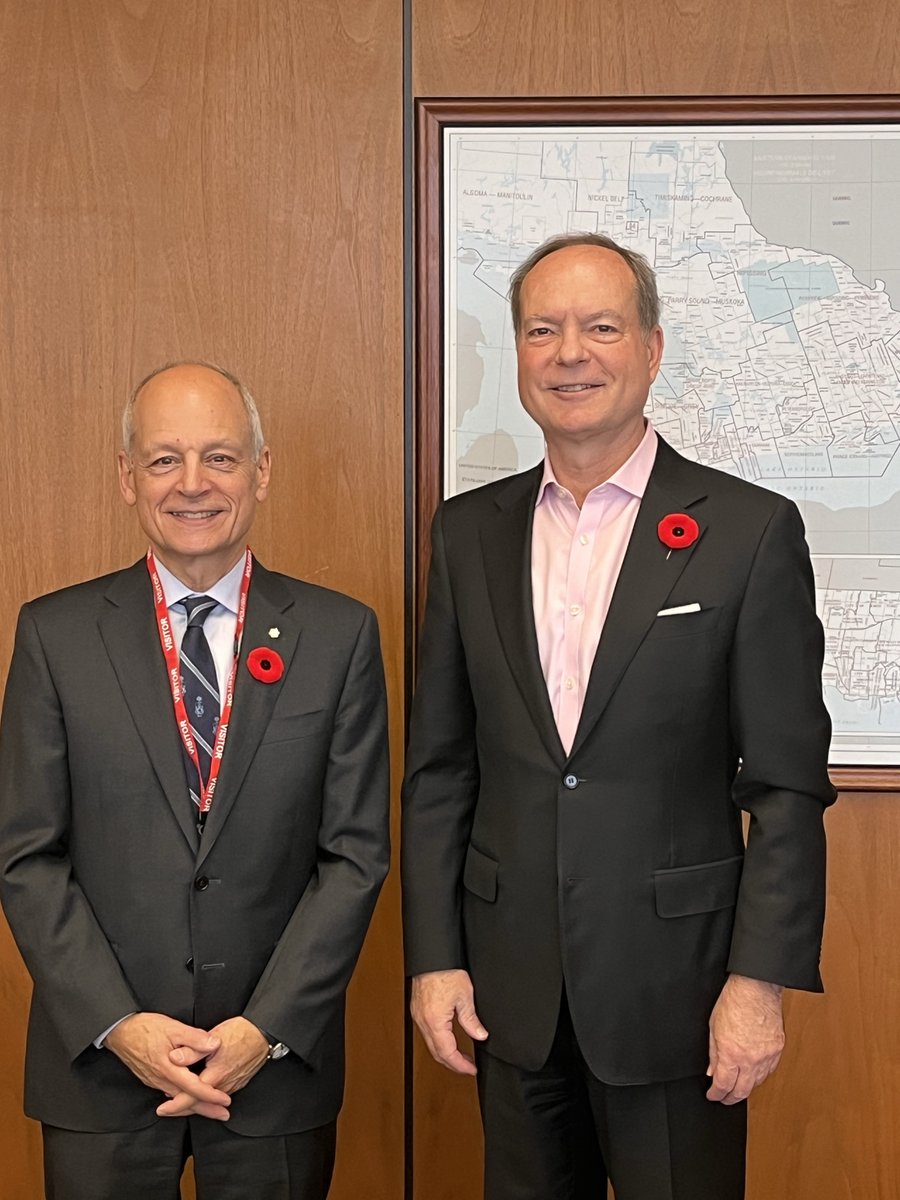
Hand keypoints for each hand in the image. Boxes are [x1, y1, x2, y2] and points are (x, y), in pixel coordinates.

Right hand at [103, 1012, 230, 1119]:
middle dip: (206, 1109)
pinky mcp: (150, 1079)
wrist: (120, 1031)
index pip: (194, 1088)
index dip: (211, 1096)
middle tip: (224, 1115)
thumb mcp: (173, 1028)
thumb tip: (215, 1045)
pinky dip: (182, 1100)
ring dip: (195, 1106)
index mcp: (169, 1068)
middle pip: (187, 1100)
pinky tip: (188, 1099)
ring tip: (210, 1110)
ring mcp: (154, 1081)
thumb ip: (195, 1038)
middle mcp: (161, 1079)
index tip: (226, 1101)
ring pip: (178, 1100)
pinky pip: (169, 1094)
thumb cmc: (146, 1028)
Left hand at [158, 1016, 268, 1116]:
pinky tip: (201, 1092)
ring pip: (209, 1101)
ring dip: (194, 1103)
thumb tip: (173, 1058)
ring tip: (179, 1103)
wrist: (264, 1033)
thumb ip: (192, 1049)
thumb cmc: (240, 1032)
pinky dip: (207, 1097)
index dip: (174, 1106)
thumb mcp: (214, 1037)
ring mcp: (233, 1085)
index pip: (190, 1096)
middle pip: (199, 1104)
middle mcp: (224, 1084)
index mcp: (215, 1074)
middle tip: (166, 1111)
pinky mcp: (239, 1082)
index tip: (162, 1110)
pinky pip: (219, 1095)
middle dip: (182, 1110)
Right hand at [410, 969, 487, 1075]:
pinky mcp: (417, 1010)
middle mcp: (423, 1021)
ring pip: (430, 1044)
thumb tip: (480, 1035)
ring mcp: (418, 1016)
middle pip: (436, 1053)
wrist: (432, 955)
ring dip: (445, 1053)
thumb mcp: (465, 996)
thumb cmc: (445, 971)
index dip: (460, 1065)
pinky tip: (448, 1039)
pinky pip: (427, 1033)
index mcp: (435, 1021)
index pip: (447, 1053)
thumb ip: (471, 1020)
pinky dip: (438, 1042)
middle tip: (468, 1066)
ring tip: (461, 1055)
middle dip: (453, 1063)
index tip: (471, 1069)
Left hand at [707, 974, 784, 1103]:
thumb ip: (713, 1053)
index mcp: (732, 1053)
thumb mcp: (713, 1027)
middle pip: (742, 1091)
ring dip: (746, 1088)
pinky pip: (769, 1071)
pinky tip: (752, 1074)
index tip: (712, 1095)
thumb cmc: (734, 1001)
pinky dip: (759, 1077)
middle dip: (730, 1099)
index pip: (724, 1085)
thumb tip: (713, 1072)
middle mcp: (751, 1058)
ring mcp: (767, 1056)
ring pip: (757, 1084)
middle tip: (724, 1098)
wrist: (756, 988)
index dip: (716, 1094)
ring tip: (737, 1086)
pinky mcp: (777, 1050)